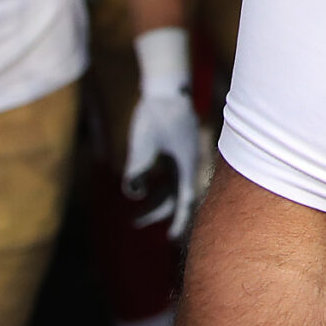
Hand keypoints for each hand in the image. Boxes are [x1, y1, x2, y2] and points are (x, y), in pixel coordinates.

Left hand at [126, 26, 202, 239]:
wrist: (167, 86)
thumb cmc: (154, 115)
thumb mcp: (142, 145)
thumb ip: (137, 171)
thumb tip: (134, 193)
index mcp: (187, 163)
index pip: (185, 200)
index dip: (179, 221)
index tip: (170, 238)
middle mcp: (190, 162)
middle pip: (178, 196)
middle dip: (160, 212)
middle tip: (135, 223)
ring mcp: (186, 155)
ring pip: (175, 186)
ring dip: (158, 200)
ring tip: (136, 213)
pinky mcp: (179, 148)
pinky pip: (172, 175)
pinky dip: (161, 186)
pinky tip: (145, 187)